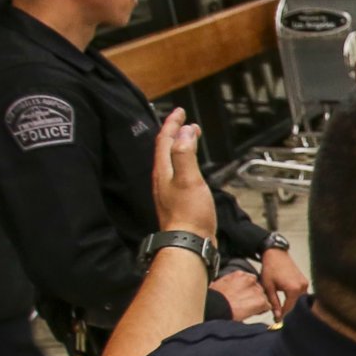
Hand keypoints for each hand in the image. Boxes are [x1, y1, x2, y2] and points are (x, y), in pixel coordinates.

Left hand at [150, 108, 216, 239]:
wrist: (189, 243)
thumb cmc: (189, 215)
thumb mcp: (188, 179)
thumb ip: (185, 154)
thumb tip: (184, 132)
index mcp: (163, 170)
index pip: (165, 139)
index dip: (172, 123)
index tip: (180, 111)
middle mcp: (163, 178)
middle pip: (166, 148)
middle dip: (176, 132)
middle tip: (187, 122)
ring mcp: (169, 189)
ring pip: (172, 160)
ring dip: (181, 146)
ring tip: (190, 138)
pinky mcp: (178, 199)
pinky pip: (178, 172)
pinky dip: (185, 161)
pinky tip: (192, 167)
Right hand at [214, 269, 269, 321]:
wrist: (216, 307)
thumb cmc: (215, 299)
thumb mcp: (219, 284)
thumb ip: (229, 282)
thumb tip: (228, 286)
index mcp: (240, 274)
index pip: (251, 280)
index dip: (248, 289)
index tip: (243, 295)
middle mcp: (250, 280)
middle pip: (258, 288)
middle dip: (254, 296)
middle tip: (245, 304)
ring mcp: (257, 290)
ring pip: (264, 297)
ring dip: (258, 303)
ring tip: (247, 309)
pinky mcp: (261, 301)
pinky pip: (267, 306)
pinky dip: (262, 310)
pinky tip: (252, 313)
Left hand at [257, 247, 308, 318]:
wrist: (276, 254)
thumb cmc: (270, 268)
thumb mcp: (269, 287)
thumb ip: (274, 302)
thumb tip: (277, 315)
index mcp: (293, 289)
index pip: (289, 307)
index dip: (283, 315)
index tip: (277, 320)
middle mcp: (302, 287)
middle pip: (295, 304)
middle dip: (287, 309)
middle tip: (278, 315)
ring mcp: (304, 283)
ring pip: (298, 299)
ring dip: (291, 303)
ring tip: (281, 306)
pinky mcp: (304, 280)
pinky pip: (300, 293)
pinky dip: (293, 296)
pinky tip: (286, 297)